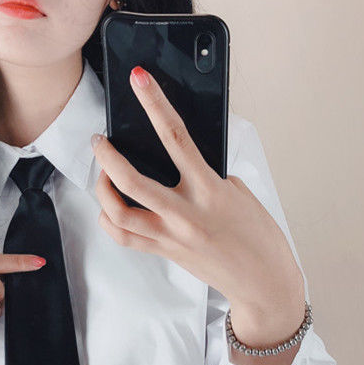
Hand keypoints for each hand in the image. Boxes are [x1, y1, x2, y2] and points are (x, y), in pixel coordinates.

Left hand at [91, 65, 303, 318]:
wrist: (265, 284)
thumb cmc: (260, 237)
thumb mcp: (239, 194)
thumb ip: (207, 176)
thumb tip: (179, 162)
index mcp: (210, 190)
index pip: (176, 137)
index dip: (155, 103)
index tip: (140, 80)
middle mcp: (186, 214)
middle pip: (131, 180)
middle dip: (107, 155)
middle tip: (99, 140)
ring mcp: (172, 236)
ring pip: (117, 212)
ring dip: (102, 188)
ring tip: (102, 173)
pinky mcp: (165, 253)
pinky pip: (124, 237)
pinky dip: (109, 219)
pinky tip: (111, 207)